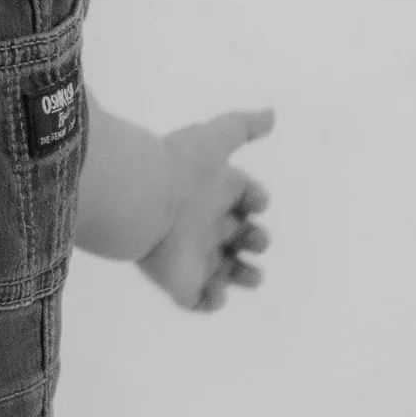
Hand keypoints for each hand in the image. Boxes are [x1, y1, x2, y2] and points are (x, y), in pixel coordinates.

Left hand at [134, 107, 274, 314]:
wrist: (143, 200)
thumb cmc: (181, 170)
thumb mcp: (216, 138)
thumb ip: (245, 126)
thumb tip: (272, 115)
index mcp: (215, 194)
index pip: (244, 199)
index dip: (256, 200)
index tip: (256, 200)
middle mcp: (205, 225)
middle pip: (238, 237)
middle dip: (256, 240)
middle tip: (254, 239)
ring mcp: (192, 257)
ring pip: (223, 272)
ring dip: (244, 276)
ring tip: (251, 275)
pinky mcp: (180, 283)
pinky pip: (197, 301)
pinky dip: (211, 301)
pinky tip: (218, 288)